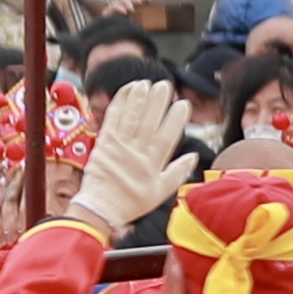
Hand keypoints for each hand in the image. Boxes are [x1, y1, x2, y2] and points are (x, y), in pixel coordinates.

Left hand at [70, 73, 186, 232]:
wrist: (99, 209)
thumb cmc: (130, 202)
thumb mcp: (160, 192)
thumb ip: (177, 172)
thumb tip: (193, 157)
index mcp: (152, 163)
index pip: (167, 136)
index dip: (175, 119)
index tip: (183, 104)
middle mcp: (135, 152)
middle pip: (148, 122)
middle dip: (157, 102)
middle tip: (164, 85)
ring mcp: (118, 146)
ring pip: (130, 118)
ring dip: (138, 99)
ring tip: (145, 83)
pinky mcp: (103, 143)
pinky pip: (111, 120)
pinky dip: (119, 104)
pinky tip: (125, 92)